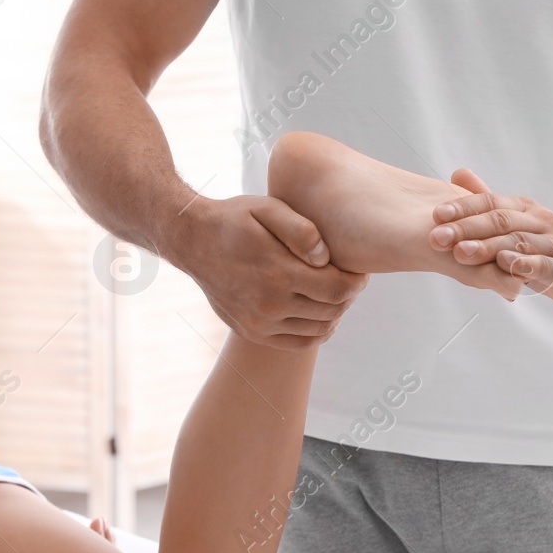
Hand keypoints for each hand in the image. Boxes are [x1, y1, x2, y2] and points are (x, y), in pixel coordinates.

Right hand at [171, 194, 368, 348]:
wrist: (192, 241)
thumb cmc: (234, 219)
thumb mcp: (266, 208)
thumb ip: (301, 230)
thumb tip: (326, 258)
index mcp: (278, 273)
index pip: (338, 290)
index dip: (356, 283)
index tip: (359, 272)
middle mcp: (269, 305)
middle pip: (332, 311)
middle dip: (348, 296)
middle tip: (349, 281)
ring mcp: (260, 323)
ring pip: (319, 330)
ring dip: (335, 314)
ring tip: (334, 294)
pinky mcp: (253, 333)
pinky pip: (299, 343)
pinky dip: (317, 332)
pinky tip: (319, 314)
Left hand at [428, 170, 552, 320]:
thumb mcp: (521, 225)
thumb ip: (489, 202)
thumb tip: (457, 174)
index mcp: (527, 211)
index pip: (492, 203)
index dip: (463, 208)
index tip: (434, 216)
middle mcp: (542, 223)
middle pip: (502, 221)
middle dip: (466, 229)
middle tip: (437, 237)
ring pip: (519, 242)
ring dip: (488, 247)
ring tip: (461, 252)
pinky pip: (545, 266)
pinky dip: (524, 265)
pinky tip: (505, 266)